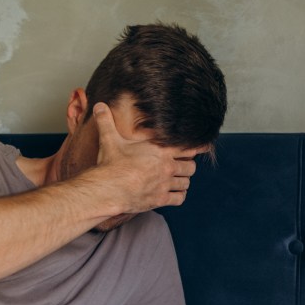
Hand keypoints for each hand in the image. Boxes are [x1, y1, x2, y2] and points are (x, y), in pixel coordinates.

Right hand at [84, 102, 203, 213]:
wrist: (107, 189)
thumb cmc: (110, 164)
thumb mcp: (110, 140)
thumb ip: (106, 122)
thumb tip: (98, 105)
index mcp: (160, 151)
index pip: (188, 147)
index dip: (199, 147)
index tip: (206, 146)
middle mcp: (167, 167)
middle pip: (191, 167)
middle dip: (187, 166)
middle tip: (182, 167)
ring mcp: (165, 184)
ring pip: (186, 183)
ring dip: (183, 182)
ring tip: (178, 180)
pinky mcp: (161, 200)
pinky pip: (180, 198)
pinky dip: (179, 196)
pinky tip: (174, 194)